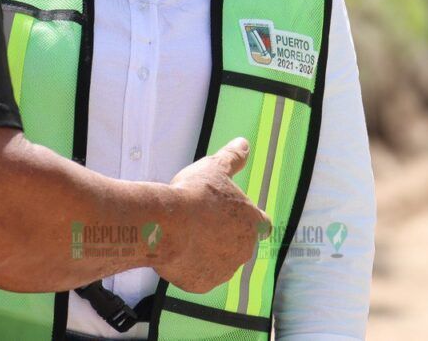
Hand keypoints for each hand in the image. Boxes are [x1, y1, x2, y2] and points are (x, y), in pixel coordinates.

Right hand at [154, 137, 270, 292]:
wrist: (166, 225)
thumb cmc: (194, 194)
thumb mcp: (214, 167)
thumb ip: (233, 157)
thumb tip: (244, 143)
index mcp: (252, 223)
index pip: (261, 224)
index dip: (248, 218)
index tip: (231, 213)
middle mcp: (243, 251)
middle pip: (237, 243)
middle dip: (222, 234)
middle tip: (199, 219)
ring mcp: (223, 270)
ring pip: (217, 261)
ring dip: (206, 250)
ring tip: (183, 233)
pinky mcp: (202, 284)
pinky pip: (197, 275)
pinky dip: (189, 265)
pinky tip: (175, 249)